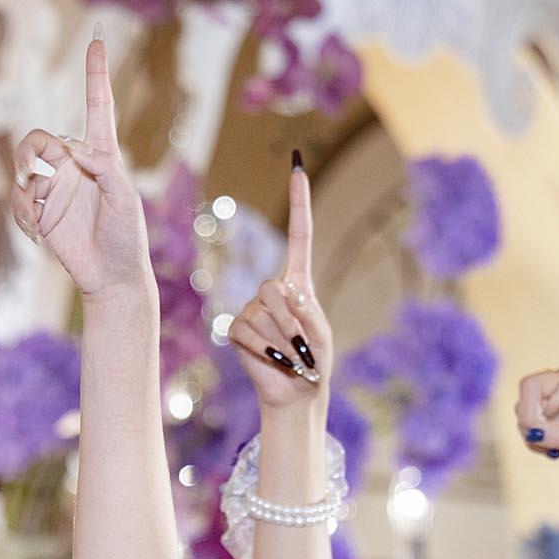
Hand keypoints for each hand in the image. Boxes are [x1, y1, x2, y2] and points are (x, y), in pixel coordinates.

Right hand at [10, 39, 151, 305]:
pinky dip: (23, 209)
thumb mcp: (125, 199)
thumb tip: (75, 151)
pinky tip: (38, 228)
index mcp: (103, 157)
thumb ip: (105, 169)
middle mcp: (75, 167)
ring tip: (38, 204)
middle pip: (43, 138)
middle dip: (35, 149)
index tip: (97, 41)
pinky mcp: (39, 212)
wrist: (112, 278)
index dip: (95, 76)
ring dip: (26, 178)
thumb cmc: (127, 238)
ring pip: (26, 163)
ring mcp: (54, 188)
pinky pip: (19, 197)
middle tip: (38, 168)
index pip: (97, 109)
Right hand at [225, 154, 330, 408]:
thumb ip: (306, 311)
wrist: (296, 392)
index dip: (298, 201)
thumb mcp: (321, 333)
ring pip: (260, 314)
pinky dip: (263, 350)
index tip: (297, 166)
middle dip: (289, 322)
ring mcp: (251, 309)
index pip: (299, 235)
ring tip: (291, 359)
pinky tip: (272, 361)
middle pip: (273, 290)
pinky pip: (246, 332)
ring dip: (281, 341)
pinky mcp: (237, 331)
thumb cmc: (315, 361)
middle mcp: (272, 290)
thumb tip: (282, 294)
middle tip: (302, 349)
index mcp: (298, 282)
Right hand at [513, 284, 558, 475]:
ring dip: (529, 431)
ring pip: (523, 406)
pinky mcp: (543, 415)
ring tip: (549, 450)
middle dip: (529, 413)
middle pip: (531, 384)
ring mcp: (553, 399)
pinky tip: (545, 451)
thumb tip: (533, 432)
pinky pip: (524, 423)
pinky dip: (530, 440)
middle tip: (535, 437)